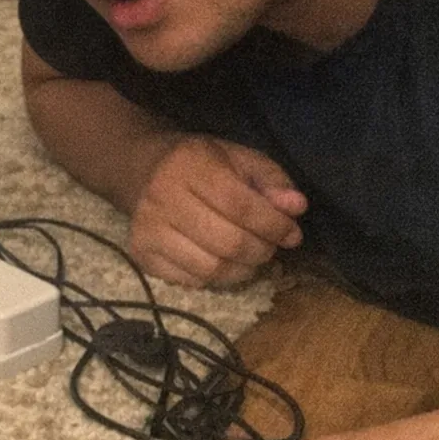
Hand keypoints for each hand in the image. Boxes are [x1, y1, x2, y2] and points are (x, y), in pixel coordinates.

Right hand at [129, 135, 305, 285]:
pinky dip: (217, 277)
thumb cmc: (200, 164)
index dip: (274, 225)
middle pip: (228, 242)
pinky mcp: (142, 254)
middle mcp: (163, 197)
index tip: (292, 234)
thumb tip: (297, 207)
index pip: (241, 206)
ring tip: (251, 256)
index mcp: (191, 165)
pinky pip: (192, 281)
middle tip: (270, 246)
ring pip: (211, 268)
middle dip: (262, 250)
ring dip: (243, 269)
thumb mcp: (239, 158)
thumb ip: (271, 179)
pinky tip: (223, 261)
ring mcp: (149, 229)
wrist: (142, 169)